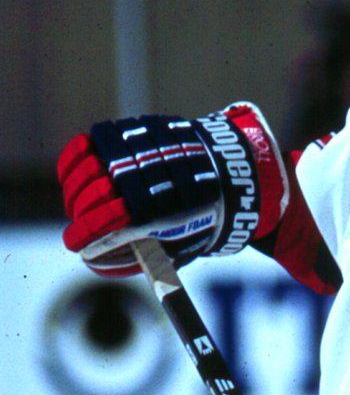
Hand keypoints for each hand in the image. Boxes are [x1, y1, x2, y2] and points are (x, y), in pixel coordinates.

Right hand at [57, 103, 288, 277]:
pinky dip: (74, 161)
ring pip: (85, 172)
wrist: (232, 172)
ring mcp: (132, 152)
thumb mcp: (184, 244)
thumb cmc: (206, 215)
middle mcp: (140, 179)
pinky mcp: (130, 131)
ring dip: (74, 191)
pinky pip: (88, 145)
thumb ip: (146, 254)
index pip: (103, 224)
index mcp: (154, 211)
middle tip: (79, 226)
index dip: (83, 235)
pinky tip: (73, 175)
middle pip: (90, 198)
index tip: (75, 244)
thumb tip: (104, 263)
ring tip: (77, 203)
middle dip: (79, 216)